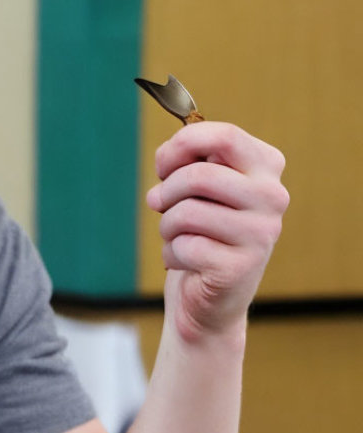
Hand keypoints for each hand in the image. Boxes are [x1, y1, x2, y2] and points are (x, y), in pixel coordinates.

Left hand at [146, 121, 288, 341]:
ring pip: (186, 212)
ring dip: (166, 225)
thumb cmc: (200, 230)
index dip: (181, 146)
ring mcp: (261, 233)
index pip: (224, 136)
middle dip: (166, 191)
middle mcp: (273, 197)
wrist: (210, 296)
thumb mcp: (197, 187)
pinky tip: (187, 262)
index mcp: (266, 167)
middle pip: (198, 175)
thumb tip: (169, 155)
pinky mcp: (240, 267)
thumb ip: (189, 160)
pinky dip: (171, 254)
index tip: (163, 165)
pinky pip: (183, 246)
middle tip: (160, 204)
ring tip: (177, 236)